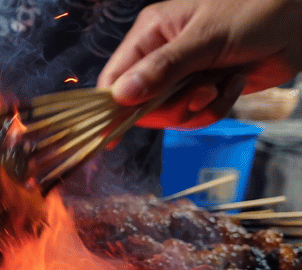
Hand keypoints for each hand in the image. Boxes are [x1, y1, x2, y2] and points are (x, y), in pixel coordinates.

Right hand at [97, 0, 301, 127]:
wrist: (300, 18)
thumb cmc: (254, 11)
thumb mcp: (204, 39)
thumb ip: (162, 69)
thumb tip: (121, 96)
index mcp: (151, 34)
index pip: (115, 78)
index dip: (111, 108)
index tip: (111, 134)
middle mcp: (161, 57)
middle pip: (142, 105)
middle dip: (172, 106)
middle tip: (200, 90)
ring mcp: (184, 76)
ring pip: (171, 115)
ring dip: (199, 106)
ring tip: (221, 82)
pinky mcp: (206, 90)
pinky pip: (197, 116)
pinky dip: (218, 107)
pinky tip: (235, 82)